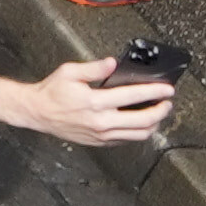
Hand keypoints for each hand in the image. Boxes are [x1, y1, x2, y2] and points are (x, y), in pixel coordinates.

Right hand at [25, 61, 177, 149]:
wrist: (38, 112)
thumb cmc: (52, 91)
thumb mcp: (69, 72)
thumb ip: (94, 68)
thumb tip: (113, 63)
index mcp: (95, 101)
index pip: (133, 96)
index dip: (154, 91)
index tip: (167, 89)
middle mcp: (101, 121)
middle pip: (144, 120)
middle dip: (161, 111)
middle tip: (167, 102)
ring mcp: (102, 134)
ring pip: (140, 134)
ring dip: (154, 124)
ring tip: (158, 114)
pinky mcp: (101, 142)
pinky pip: (128, 140)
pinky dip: (140, 132)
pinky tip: (141, 123)